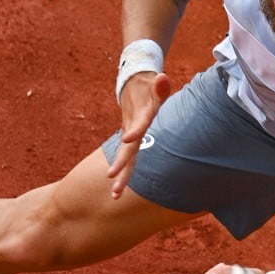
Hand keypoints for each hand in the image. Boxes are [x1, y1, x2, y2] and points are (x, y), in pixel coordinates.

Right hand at [106, 71, 172, 197]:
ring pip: (126, 156)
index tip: (127, 139)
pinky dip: (123, 173)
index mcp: (142, 114)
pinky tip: (117, 193)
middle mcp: (133, 127)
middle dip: (121, 163)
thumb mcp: (154, 84)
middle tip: (111, 178)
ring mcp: (131, 133)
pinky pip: (128, 157)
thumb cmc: (148, 86)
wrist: (133, 82)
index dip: (135, 130)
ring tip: (115, 195)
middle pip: (128, 147)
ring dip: (121, 175)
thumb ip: (160, 85)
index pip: (140, 124)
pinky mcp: (131, 137)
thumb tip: (163, 79)